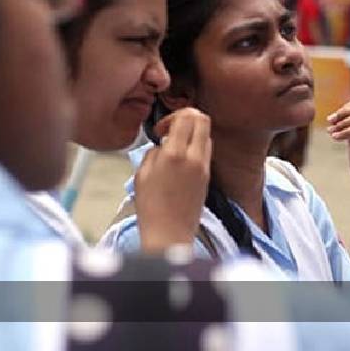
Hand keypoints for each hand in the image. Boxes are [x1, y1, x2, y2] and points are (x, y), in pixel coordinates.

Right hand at [133, 107, 211, 252]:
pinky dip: (196, 148)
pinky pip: (206, 152)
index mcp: (174, 155)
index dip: (173, 116)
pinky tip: (182, 161)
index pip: (187, 116)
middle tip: (172, 130)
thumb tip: (163, 143)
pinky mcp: (208, 177)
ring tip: (176, 148)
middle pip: (203, 119)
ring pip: (207, 135)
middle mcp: (194, 158)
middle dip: (188, 118)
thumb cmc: (150, 208)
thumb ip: (153, 152)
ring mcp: (204, 167)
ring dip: (193, 134)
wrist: (169, 234)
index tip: (161, 129)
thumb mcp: (141, 175)